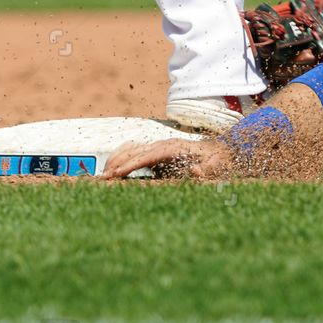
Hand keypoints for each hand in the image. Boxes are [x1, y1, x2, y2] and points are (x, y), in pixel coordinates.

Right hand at [103, 138, 232, 179]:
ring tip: (103, 174)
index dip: (132, 163)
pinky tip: (112, 166)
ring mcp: (158, 145)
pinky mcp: (156, 150)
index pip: (148, 155)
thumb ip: (206, 170)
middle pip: (135, 150)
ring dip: (116, 159)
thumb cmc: (216, 161)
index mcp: (174, 148)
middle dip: (118, 163)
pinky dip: (121, 155)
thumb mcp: (215, 167)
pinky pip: (134, 149)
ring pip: (131, 148)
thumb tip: (195, 171)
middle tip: (104, 178)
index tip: (118, 173)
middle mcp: (163, 143)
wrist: (219, 150)